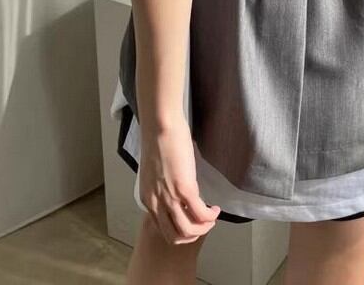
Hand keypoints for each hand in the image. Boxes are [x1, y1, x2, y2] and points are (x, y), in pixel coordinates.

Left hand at [139, 114, 220, 243]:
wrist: (160, 126)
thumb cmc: (158, 140)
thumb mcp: (154, 171)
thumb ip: (162, 184)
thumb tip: (175, 188)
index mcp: (148, 198)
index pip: (162, 228)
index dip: (179, 229)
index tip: (190, 222)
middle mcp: (156, 203)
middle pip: (174, 236)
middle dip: (191, 235)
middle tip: (202, 226)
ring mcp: (170, 198)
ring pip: (187, 230)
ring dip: (203, 229)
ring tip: (211, 219)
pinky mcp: (185, 189)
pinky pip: (200, 214)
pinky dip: (210, 216)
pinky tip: (215, 209)